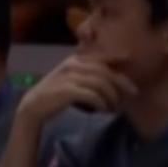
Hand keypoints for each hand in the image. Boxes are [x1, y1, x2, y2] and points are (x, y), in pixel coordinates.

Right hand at [17, 54, 136, 123]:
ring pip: (100, 83)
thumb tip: (111, 79)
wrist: (34, 105)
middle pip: (104, 71)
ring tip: (115, 106)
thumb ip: (88, 75)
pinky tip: (104, 110)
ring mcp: (70, 77)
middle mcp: (73, 65)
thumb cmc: (56, 94)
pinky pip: (91, 95)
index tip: (130, 59)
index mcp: (75, 60)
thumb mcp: (72, 79)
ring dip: (112, 96)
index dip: (117, 57)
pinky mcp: (67, 90)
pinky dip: (101, 103)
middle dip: (121, 82)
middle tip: (133, 93)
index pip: (101, 57)